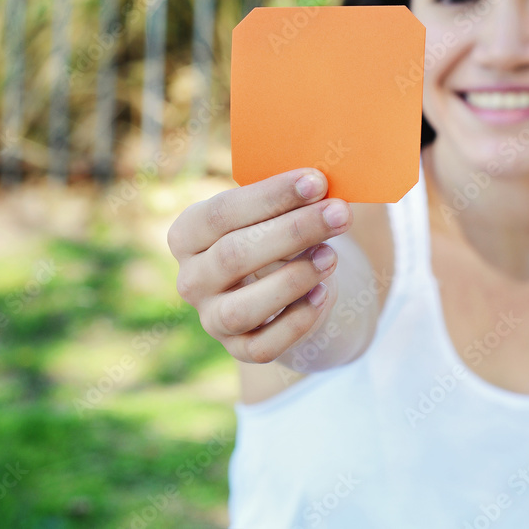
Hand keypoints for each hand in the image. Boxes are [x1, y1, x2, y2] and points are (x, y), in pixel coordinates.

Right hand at [167, 168, 351, 363]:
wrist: (282, 285)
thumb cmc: (276, 234)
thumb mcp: (274, 211)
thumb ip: (287, 197)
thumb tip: (323, 182)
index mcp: (188, 233)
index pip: (222, 212)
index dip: (271, 196)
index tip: (316, 181)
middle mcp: (191, 279)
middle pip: (235, 254)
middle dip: (293, 231)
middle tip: (340, 213)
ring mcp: (211, 318)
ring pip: (243, 307)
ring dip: (293, 279)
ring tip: (331, 256)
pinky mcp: (238, 349)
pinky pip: (264, 345)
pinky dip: (297, 320)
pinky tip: (323, 294)